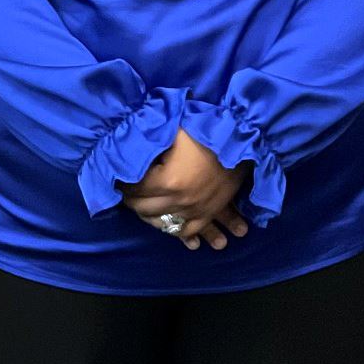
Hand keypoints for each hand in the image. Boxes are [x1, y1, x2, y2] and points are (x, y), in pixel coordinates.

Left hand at [120, 129, 248, 250]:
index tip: (119, 176)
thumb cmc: (208, 131)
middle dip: (131, 200)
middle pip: (144, 209)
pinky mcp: (209, 213)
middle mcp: (179, 201)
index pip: (135, 188)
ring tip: (141, 208)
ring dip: (149, 217)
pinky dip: (176, 232)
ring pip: (163, 224)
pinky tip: (168, 228)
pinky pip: (187, 231)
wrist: (244, 141)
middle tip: (125, 191)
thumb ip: (153, 139)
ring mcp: (195, 210)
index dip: (123, 182)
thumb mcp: (176, 130)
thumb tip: (130, 144)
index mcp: (168, 181)